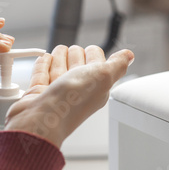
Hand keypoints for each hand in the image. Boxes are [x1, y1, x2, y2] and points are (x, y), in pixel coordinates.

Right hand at [4, 45, 133, 147]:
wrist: (41, 119)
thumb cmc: (71, 102)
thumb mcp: (103, 76)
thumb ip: (117, 64)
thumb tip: (129, 56)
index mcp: (96, 88)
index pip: (97, 65)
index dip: (94, 55)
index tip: (91, 50)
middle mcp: (77, 91)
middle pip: (77, 66)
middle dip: (75, 55)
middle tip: (73, 50)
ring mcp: (57, 93)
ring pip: (59, 69)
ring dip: (59, 57)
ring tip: (59, 50)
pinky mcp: (39, 94)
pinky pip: (42, 76)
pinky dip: (43, 65)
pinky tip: (45, 58)